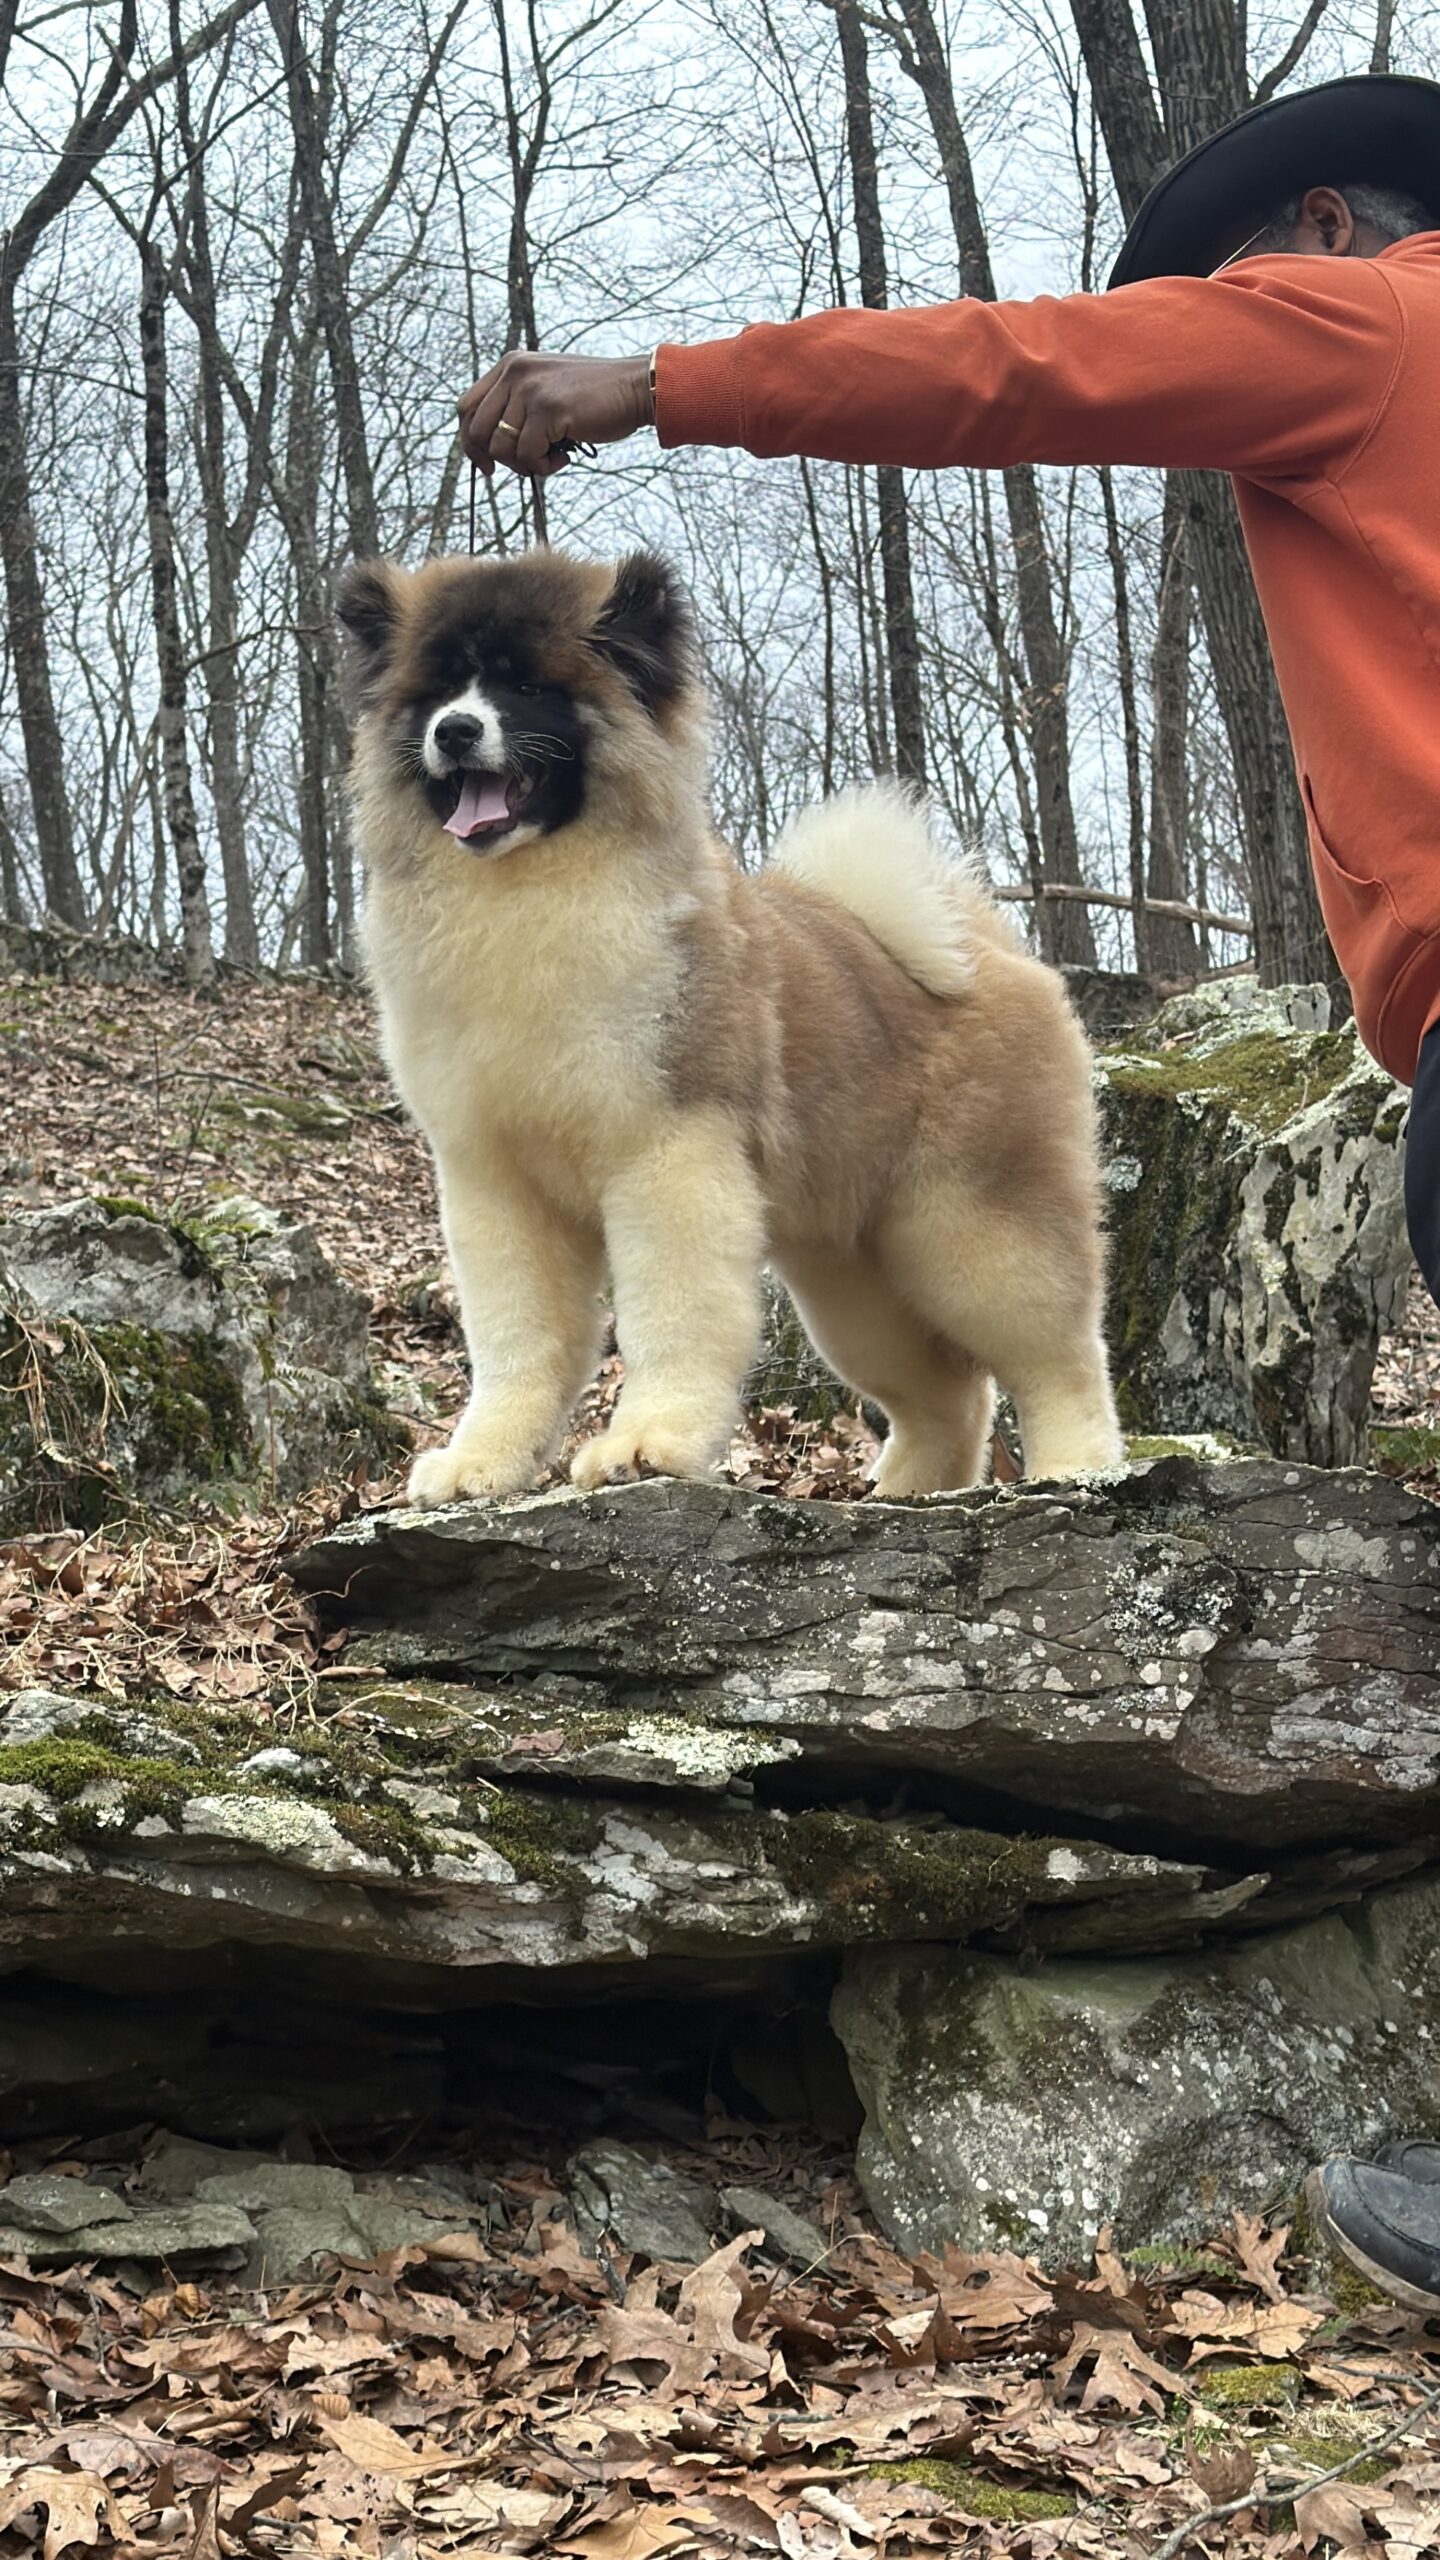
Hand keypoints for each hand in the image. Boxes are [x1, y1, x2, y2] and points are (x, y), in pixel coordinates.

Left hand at [457, 350, 653, 477]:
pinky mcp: (548, 409)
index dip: (471, 442)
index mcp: (510, 366)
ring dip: (525, 464)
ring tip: (552, 457)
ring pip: (501, 447)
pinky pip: (528, 456)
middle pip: (476, 431)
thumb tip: (491, 446)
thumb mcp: (546, 389)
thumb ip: (518, 405)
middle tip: (523, 467)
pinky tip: (565, 457)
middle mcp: (515, 373)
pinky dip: (545, 467)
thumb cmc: (595, 397)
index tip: (487, 464)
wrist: (634, 388)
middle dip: (496, 459)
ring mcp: (530, 389)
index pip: (467, 408)